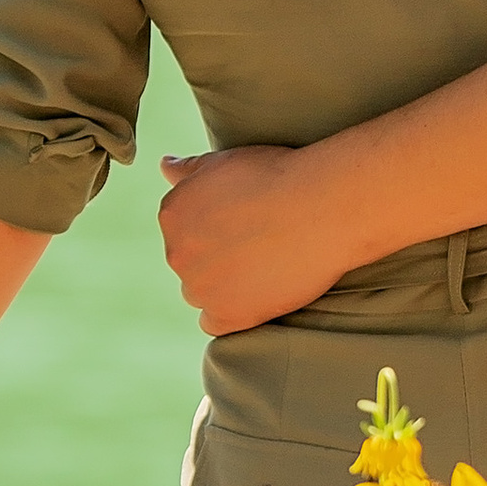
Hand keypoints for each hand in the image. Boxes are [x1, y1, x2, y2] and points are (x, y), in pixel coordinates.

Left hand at [159, 145, 346, 333]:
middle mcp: (176, 252)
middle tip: (259, 242)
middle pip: (190, 263)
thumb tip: (165, 166)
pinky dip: (232, 313)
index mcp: (172, 213)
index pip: (182, 230)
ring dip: (224, 286)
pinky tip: (258, 295)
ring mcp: (200, 287)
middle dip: (217, 256)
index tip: (246, 221)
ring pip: (202, 293)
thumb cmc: (278, 176)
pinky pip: (214, 324)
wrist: (321, 207)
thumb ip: (189, 171)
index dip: (216, 227)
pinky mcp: (227, 315)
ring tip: (263, 266)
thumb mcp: (225, 161)